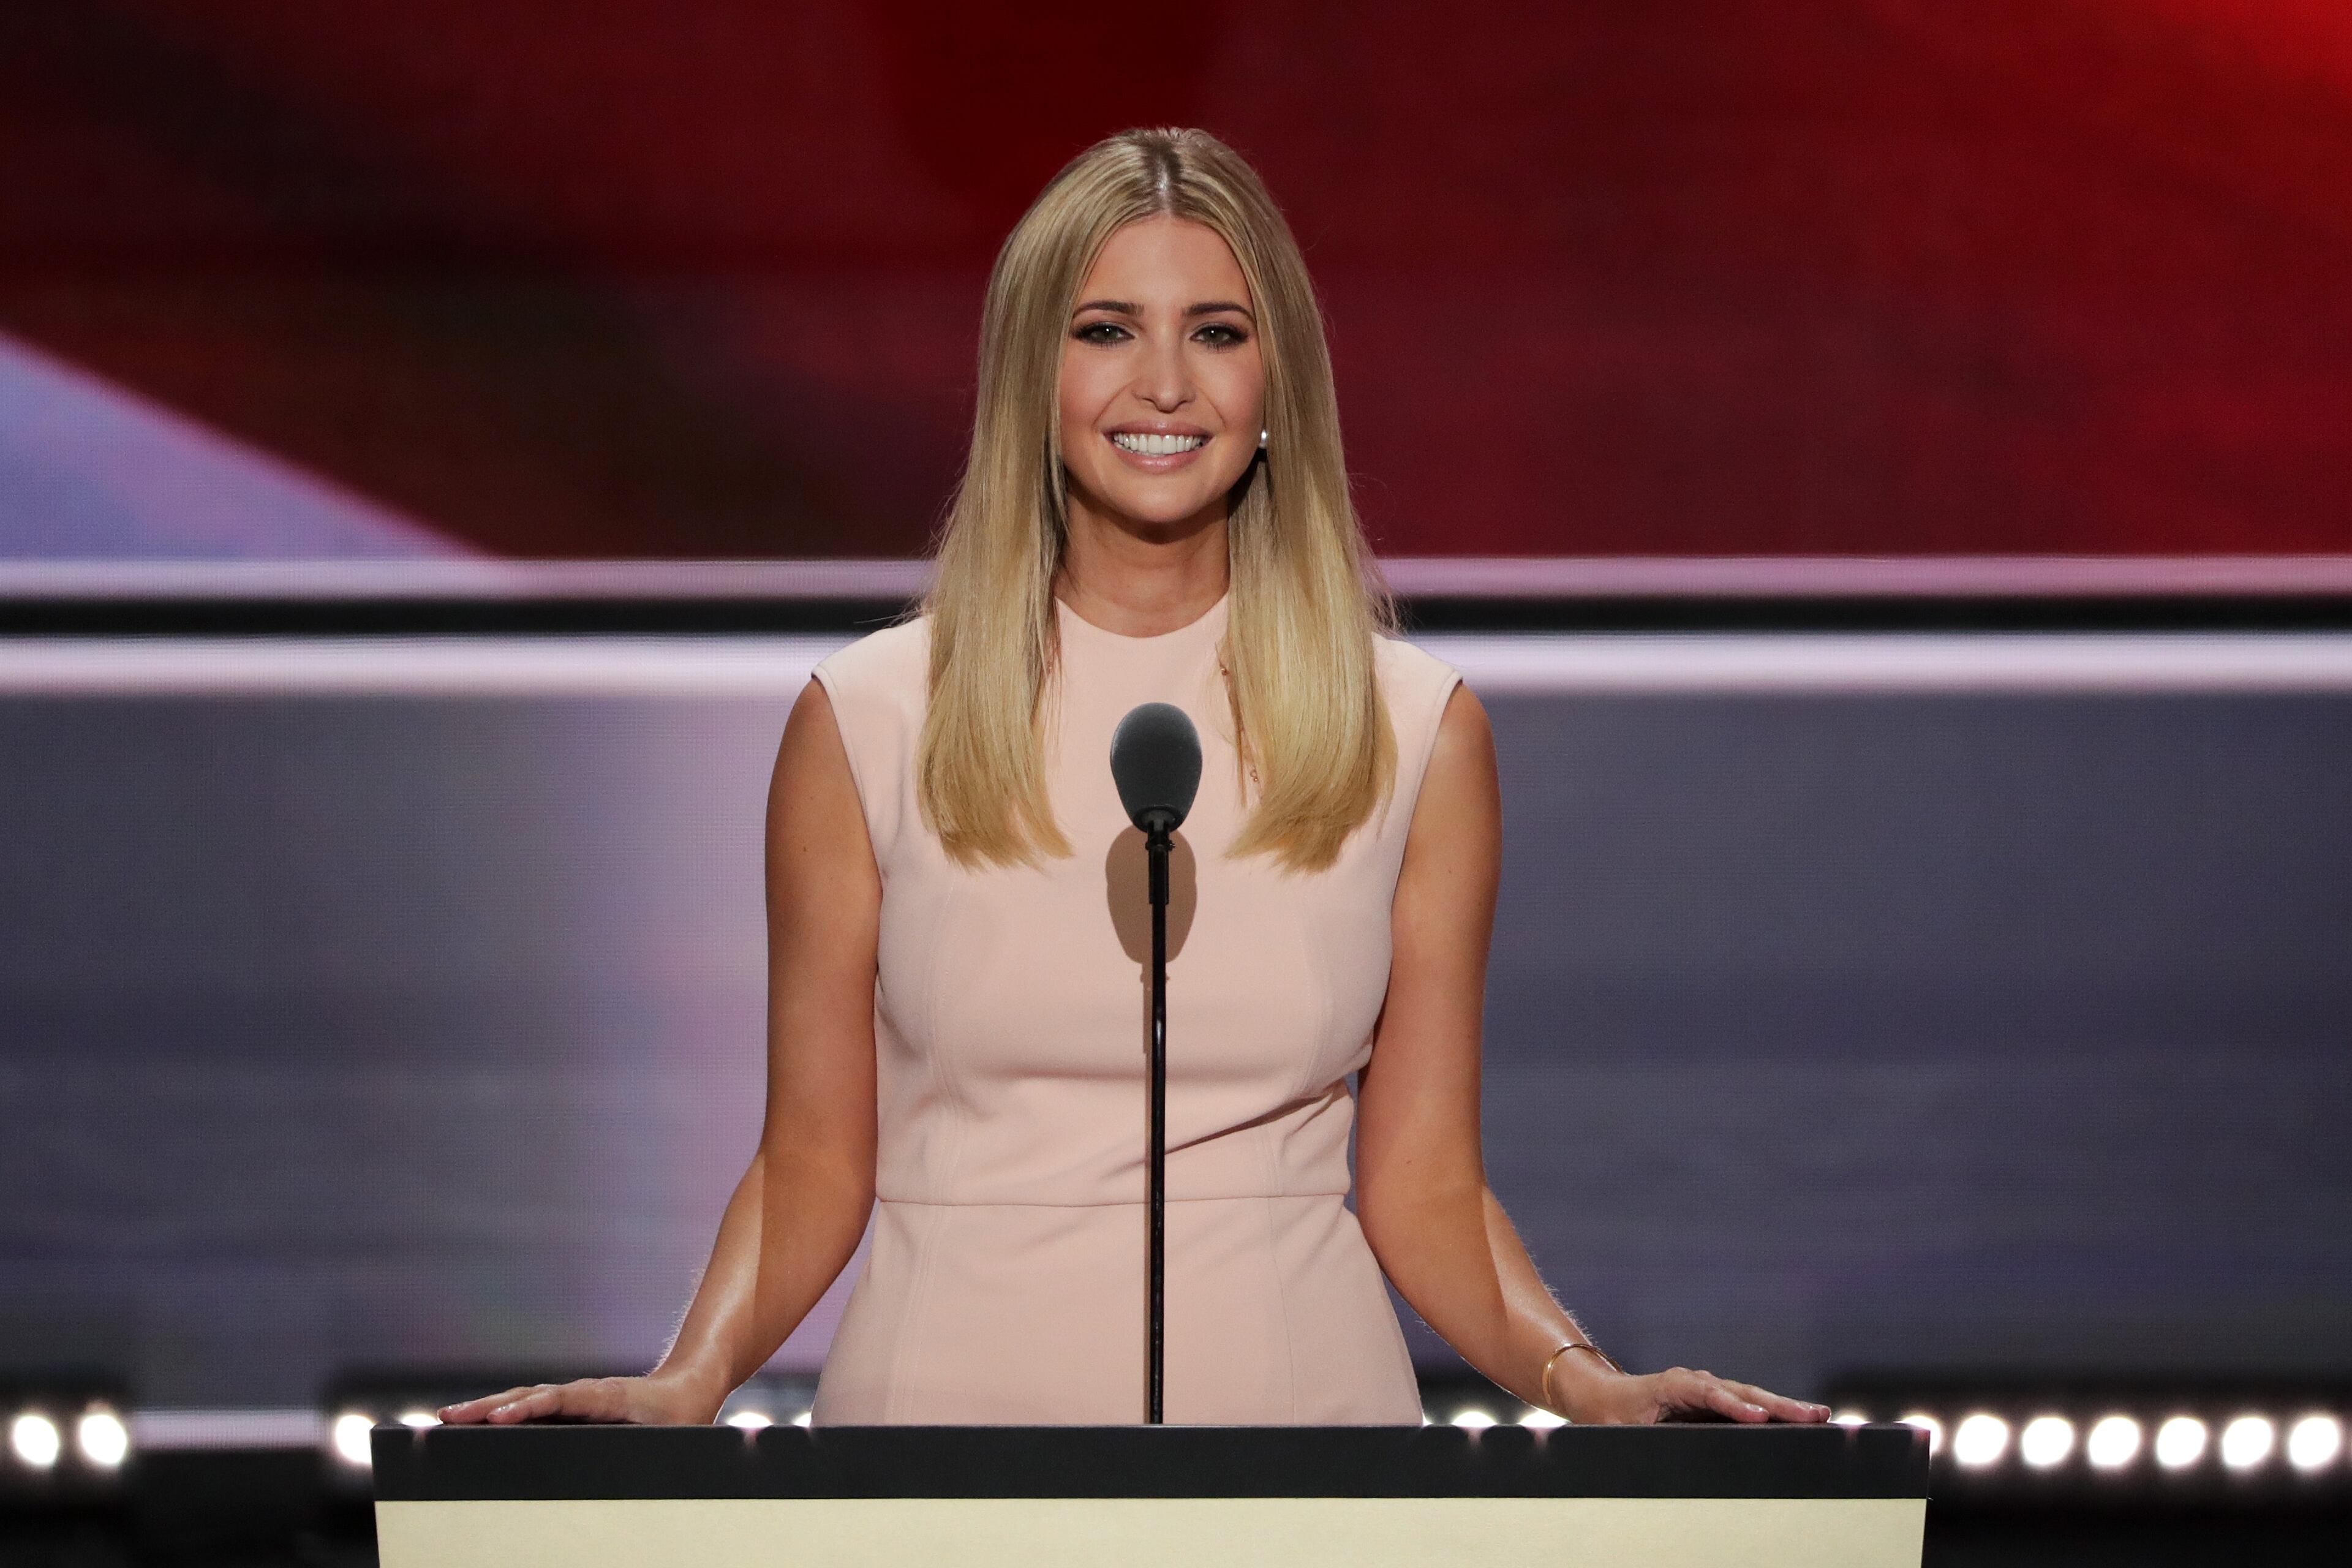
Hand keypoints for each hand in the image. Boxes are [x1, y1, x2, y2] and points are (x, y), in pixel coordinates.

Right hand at [435, 1370, 721, 1426]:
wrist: (690, 1387)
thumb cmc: (681, 1416)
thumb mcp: (670, 1437)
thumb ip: (648, 1452)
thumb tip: (628, 1475)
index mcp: (606, 1397)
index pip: (559, 1400)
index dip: (527, 1408)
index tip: (499, 1418)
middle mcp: (584, 1393)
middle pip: (530, 1396)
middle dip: (489, 1407)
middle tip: (450, 1417)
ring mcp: (574, 1398)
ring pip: (525, 1399)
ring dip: (488, 1408)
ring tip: (449, 1418)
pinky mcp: (571, 1406)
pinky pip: (532, 1406)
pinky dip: (503, 1412)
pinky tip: (476, 1422)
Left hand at [1562, 1362, 1828, 1425]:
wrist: (1603, 1397)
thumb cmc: (1613, 1415)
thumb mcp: (1623, 1430)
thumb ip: (1644, 1438)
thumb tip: (1664, 1452)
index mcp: (1674, 1385)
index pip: (1710, 1394)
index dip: (1735, 1406)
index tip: (1760, 1417)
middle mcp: (1696, 1382)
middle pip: (1741, 1391)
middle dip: (1777, 1403)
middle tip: (1812, 1413)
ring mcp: (1708, 1389)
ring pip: (1750, 1395)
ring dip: (1783, 1406)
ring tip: (1817, 1414)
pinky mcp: (1714, 1400)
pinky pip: (1746, 1403)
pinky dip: (1772, 1410)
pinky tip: (1799, 1419)